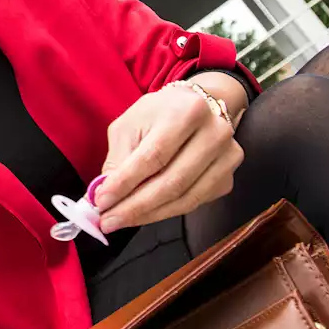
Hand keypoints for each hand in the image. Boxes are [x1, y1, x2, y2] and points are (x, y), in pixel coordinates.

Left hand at [94, 77, 244, 231]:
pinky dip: (165, 212)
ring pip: (184, 199)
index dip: (125, 182)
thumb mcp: (130, 125)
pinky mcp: (228, 178)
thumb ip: (118, 159)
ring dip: (148, 215)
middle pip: (172, 182)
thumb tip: (104, 195)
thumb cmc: (158, 115)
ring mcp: (227, 157)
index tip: (101, 201)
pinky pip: (193, 203)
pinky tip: (144, 213)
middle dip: (135, 207)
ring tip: (120, 220)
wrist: (196, 108)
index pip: (153, 156)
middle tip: (107, 220)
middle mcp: (215, 133)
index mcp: (187, 111)